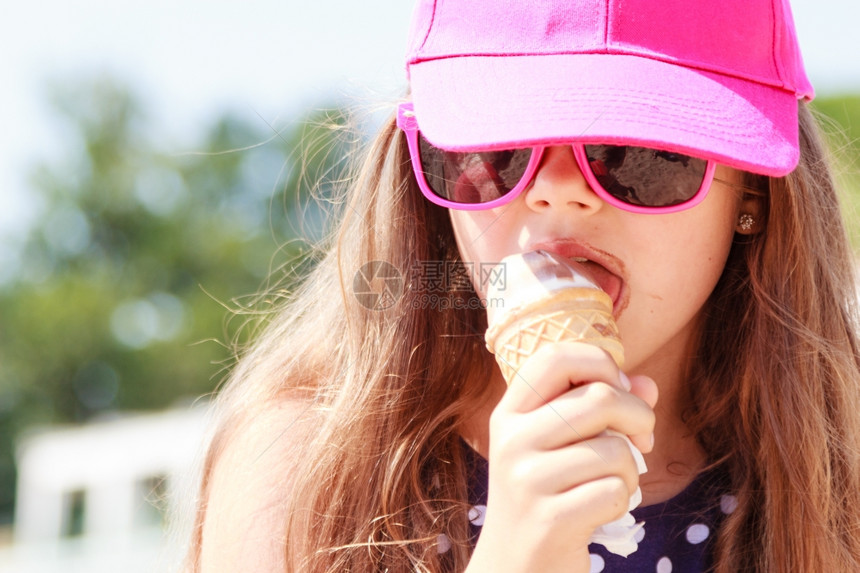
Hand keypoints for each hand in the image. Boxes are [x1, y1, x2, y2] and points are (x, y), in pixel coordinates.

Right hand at [467, 342, 657, 572]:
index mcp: (510, 413)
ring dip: (630, 471)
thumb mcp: (563, 445)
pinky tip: (600, 512)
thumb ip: (604, 407)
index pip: (557, 357)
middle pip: (599, 398)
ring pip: (614, 450)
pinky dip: (621, 503)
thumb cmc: (548, 495)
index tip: (619, 390)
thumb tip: (648, 384)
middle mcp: (511, 440)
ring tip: (611, 485)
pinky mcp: (548, 519)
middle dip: (639, 417)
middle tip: (641, 440)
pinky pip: (614, 492)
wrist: (514, 567)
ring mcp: (526, 480)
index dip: (601, 364)